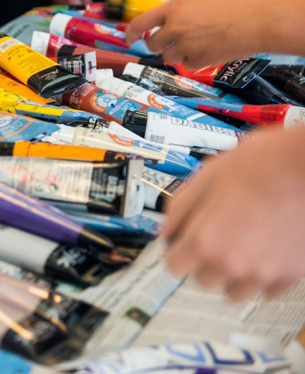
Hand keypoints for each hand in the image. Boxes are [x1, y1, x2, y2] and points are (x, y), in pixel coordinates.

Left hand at [124, 0, 269, 67]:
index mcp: (174, 8)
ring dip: (177, 53)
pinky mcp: (198, 60)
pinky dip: (194, 60)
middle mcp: (175, 27)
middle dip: (158, 45)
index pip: (141, 23)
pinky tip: (208, 49)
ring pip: (169, 56)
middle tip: (171, 41)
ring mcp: (186, 45)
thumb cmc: (235, 5)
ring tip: (197, 43)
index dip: (130, 33)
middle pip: (153, 44)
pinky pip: (187, 64)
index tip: (128, 38)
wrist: (259, 21)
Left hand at [163, 127, 304, 301]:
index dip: (175, 252)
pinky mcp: (290, 275)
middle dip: (202, 262)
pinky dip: (262, 276)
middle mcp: (231, 263)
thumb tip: (165, 229)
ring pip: (234, 292)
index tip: (181, 244)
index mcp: (204, 240)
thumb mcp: (206, 176)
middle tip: (214, 238)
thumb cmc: (260, 165)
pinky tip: (263, 252)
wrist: (304, 166)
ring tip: (239, 247)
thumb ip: (180, 207)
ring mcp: (262, 273)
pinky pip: (267, 291)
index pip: (173, 267)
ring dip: (230, 274)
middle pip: (202, 280)